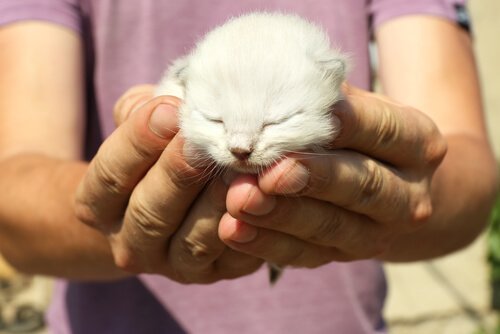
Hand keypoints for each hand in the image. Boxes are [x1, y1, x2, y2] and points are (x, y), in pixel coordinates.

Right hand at [75, 85, 261, 282]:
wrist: (166, 204)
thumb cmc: (151, 155)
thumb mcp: (136, 128)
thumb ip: (141, 113)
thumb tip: (169, 101)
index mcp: (97, 206)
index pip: (110, 176)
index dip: (138, 142)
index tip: (169, 109)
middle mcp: (129, 243)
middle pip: (149, 212)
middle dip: (178, 173)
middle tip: (204, 141)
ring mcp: (171, 264)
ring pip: (192, 240)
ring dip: (217, 203)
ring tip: (239, 168)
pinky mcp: (212, 273)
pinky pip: (232, 258)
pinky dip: (249, 229)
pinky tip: (262, 197)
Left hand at [219, 84, 446, 266]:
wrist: (390, 186)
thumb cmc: (361, 134)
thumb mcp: (359, 108)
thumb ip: (327, 99)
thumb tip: (275, 83)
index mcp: (417, 143)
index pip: (381, 129)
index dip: (341, 126)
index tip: (299, 121)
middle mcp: (409, 193)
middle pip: (361, 185)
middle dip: (311, 180)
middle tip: (266, 174)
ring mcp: (380, 231)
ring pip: (331, 226)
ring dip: (281, 216)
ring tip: (239, 202)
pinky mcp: (347, 254)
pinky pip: (306, 254)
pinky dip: (268, 244)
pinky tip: (235, 231)